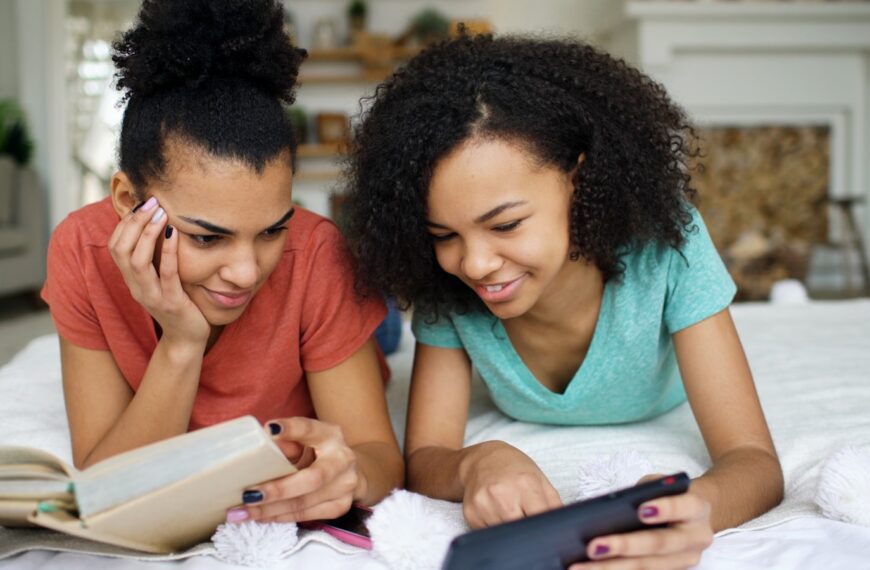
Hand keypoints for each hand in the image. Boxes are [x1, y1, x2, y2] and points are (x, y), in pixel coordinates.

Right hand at [108, 197, 209, 346]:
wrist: (186, 339)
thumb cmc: (177, 303)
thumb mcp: (160, 279)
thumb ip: (155, 258)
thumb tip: (157, 227)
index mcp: (131, 280)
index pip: (115, 247)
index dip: (124, 224)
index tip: (141, 204)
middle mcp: (136, 287)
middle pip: (121, 250)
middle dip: (134, 223)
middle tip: (151, 202)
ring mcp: (152, 296)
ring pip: (138, 261)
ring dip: (147, 234)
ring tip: (161, 213)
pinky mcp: (172, 302)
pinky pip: (166, 274)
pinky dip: (169, 251)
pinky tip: (175, 233)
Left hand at [230, 417, 361, 522]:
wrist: (349, 471)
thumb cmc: (317, 452)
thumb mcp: (304, 441)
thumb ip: (285, 442)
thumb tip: (261, 444)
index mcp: (330, 435)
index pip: (309, 429)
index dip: (291, 429)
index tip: (270, 430)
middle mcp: (342, 459)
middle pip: (311, 478)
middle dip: (278, 490)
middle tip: (248, 495)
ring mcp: (345, 485)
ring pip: (305, 502)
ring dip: (272, 509)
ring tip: (244, 512)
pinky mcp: (341, 505)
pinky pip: (307, 515)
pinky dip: (282, 517)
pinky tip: (263, 516)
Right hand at [461, 440, 561, 528]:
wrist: (481, 460)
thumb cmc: (514, 469)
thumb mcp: (540, 479)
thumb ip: (554, 504)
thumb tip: (564, 526)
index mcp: (525, 484)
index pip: (539, 518)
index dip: (543, 526)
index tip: (544, 527)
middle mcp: (502, 493)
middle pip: (521, 529)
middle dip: (526, 528)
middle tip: (525, 517)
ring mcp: (484, 504)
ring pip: (504, 534)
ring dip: (509, 529)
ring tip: (509, 511)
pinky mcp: (470, 513)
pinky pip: (487, 533)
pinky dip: (494, 528)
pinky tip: (495, 512)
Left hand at [570, 475, 712, 569]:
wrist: (692, 516)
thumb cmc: (667, 495)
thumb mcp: (661, 484)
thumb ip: (644, 491)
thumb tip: (610, 507)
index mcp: (697, 509)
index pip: (682, 508)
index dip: (664, 509)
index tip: (640, 510)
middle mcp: (696, 538)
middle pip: (658, 544)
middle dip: (624, 546)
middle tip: (592, 547)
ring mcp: (686, 560)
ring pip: (647, 567)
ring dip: (612, 568)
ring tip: (580, 566)